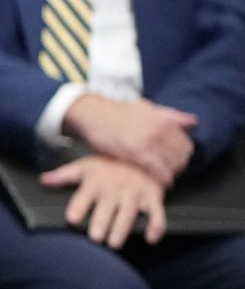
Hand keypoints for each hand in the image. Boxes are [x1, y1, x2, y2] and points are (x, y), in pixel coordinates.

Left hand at [39, 155, 166, 248]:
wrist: (141, 153)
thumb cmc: (108, 165)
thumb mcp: (84, 166)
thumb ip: (63, 176)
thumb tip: (42, 181)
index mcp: (95, 182)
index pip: (83, 196)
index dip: (78, 208)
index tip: (71, 219)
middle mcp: (115, 188)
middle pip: (107, 209)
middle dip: (101, 222)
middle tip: (95, 238)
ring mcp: (135, 194)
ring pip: (129, 213)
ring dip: (122, 229)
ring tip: (114, 243)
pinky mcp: (153, 198)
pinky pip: (157, 214)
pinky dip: (156, 227)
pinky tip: (151, 239)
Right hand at [62, 94, 195, 184]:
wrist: (93, 115)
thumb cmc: (117, 112)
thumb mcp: (147, 107)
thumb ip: (171, 115)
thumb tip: (194, 121)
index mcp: (164, 120)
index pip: (186, 143)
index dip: (184, 155)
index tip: (178, 159)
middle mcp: (159, 130)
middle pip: (181, 156)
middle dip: (178, 165)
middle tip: (172, 170)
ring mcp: (148, 142)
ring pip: (172, 165)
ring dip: (171, 173)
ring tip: (166, 177)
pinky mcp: (136, 153)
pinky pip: (158, 171)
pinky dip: (162, 178)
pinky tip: (160, 181)